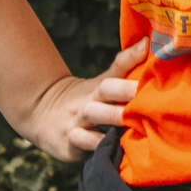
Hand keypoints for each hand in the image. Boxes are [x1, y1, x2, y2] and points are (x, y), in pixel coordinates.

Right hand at [27, 37, 148, 161]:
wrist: (42, 114)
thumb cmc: (86, 99)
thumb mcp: (103, 83)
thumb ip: (125, 66)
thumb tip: (148, 42)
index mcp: (100, 86)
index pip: (116, 68)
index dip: (131, 58)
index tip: (146, 48)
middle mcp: (89, 100)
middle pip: (105, 89)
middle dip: (124, 89)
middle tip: (142, 91)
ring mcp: (77, 120)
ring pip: (93, 114)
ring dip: (112, 116)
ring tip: (131, 120)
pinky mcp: (69, 142)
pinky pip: (82, 142)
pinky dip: (96, 145)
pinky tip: (112, 148)